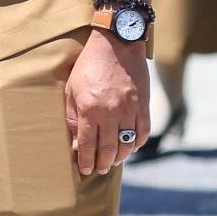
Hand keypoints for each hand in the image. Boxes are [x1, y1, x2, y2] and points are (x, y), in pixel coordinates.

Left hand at [65, 29, 146, 175]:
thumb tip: (75, 142)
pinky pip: (142, 133)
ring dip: (119, 158)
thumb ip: (73, 116)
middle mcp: (111, 113)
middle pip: (108, 149)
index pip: (87, 144)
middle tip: (97, 170)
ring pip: (126, 145)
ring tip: (111, 163)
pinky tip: (130, 149)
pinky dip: (136, 145)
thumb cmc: (89, 65)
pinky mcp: (144, 107)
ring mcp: (130, 111)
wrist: (117, 45)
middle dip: (102, 163)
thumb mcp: (72, 88)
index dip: (85, 160)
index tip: (84, 170)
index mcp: (90, 109)